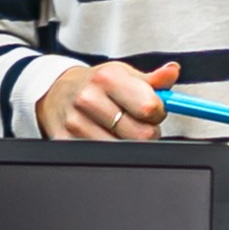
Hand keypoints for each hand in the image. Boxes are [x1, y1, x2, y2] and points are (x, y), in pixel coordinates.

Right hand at [41, 60, 179, 142]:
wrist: (56, 92)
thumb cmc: (95, 84)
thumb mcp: (123, 74)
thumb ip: (153, 79)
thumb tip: (172, 73)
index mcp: (108, 78)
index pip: (149, 107)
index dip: (157, 113)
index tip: (153, 110)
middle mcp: (89, 99)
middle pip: (140, 134)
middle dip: (146, 131)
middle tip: (137, 123)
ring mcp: (76, 122)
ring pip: (124, 150)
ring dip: (128, 143)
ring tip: (119, 129)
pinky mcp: (66, 141)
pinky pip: (103, 157)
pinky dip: (110, 151)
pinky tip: (104, 136)